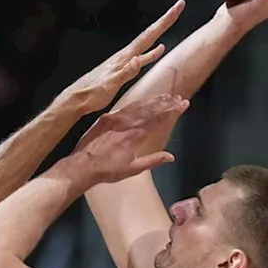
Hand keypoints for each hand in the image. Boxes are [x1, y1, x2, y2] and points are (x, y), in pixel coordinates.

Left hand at [56, 0, 185, 114]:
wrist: (77, 99)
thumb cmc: (91, 94)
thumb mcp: (109, 84)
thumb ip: (125, 72)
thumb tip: (139, 59)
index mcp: (124, 57)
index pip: (149, 35)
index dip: (165, 21)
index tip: (178, 6)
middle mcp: (125, 55)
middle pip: (149, 34)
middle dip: (165, 20)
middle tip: (179, 6)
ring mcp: (123, 61)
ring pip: (147, 43)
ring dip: (159, 32)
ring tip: (170, 22)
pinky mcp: (122, 69)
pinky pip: (142, 56)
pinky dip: (152, 52)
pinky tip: (158, 51)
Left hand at [61, 94, 187, 188]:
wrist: (83, 165)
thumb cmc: (108, 170)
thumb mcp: (133, 169)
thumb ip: (153, 160)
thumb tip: (170, 157)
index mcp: (136, 135)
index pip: (160, 119)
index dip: (173, 111)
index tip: (184, 104)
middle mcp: (128, 123)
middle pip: (152, 109)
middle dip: (167, 103)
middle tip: (178, 98)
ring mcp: (116, 119)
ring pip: (139, 105)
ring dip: (154, 100)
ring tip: (166, 97)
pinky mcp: (106, 118)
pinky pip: (126, 107)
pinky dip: (137, 103)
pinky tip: (144, 102)